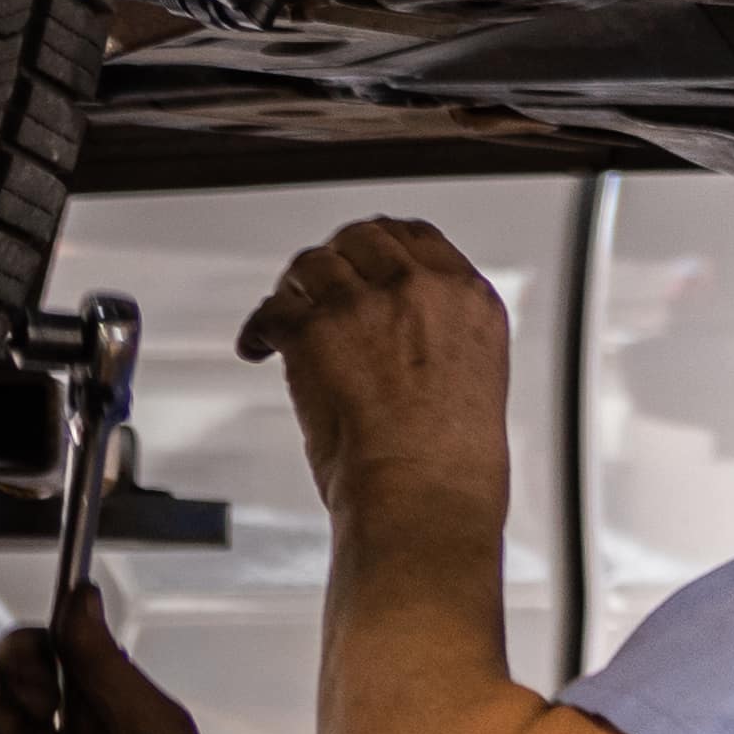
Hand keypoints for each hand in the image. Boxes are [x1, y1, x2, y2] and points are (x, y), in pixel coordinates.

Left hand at [241, 216, 520, 546]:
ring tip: (286, 313)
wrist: (423, 496)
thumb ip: (441, 336)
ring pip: (313, 264)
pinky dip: (258, 328)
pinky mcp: (314, 331)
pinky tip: (259, 344)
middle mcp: (418, 290)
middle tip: (318, 284)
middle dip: (335, 258)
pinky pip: (272, 309)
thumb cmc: (451, 463)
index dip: (382, 244)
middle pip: (362, 238)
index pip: (419, 238)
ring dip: (294, 288)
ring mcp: (364, 306)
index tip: (364, 258)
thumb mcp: (475, 377)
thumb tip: (402, 333)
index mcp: (468, 300)